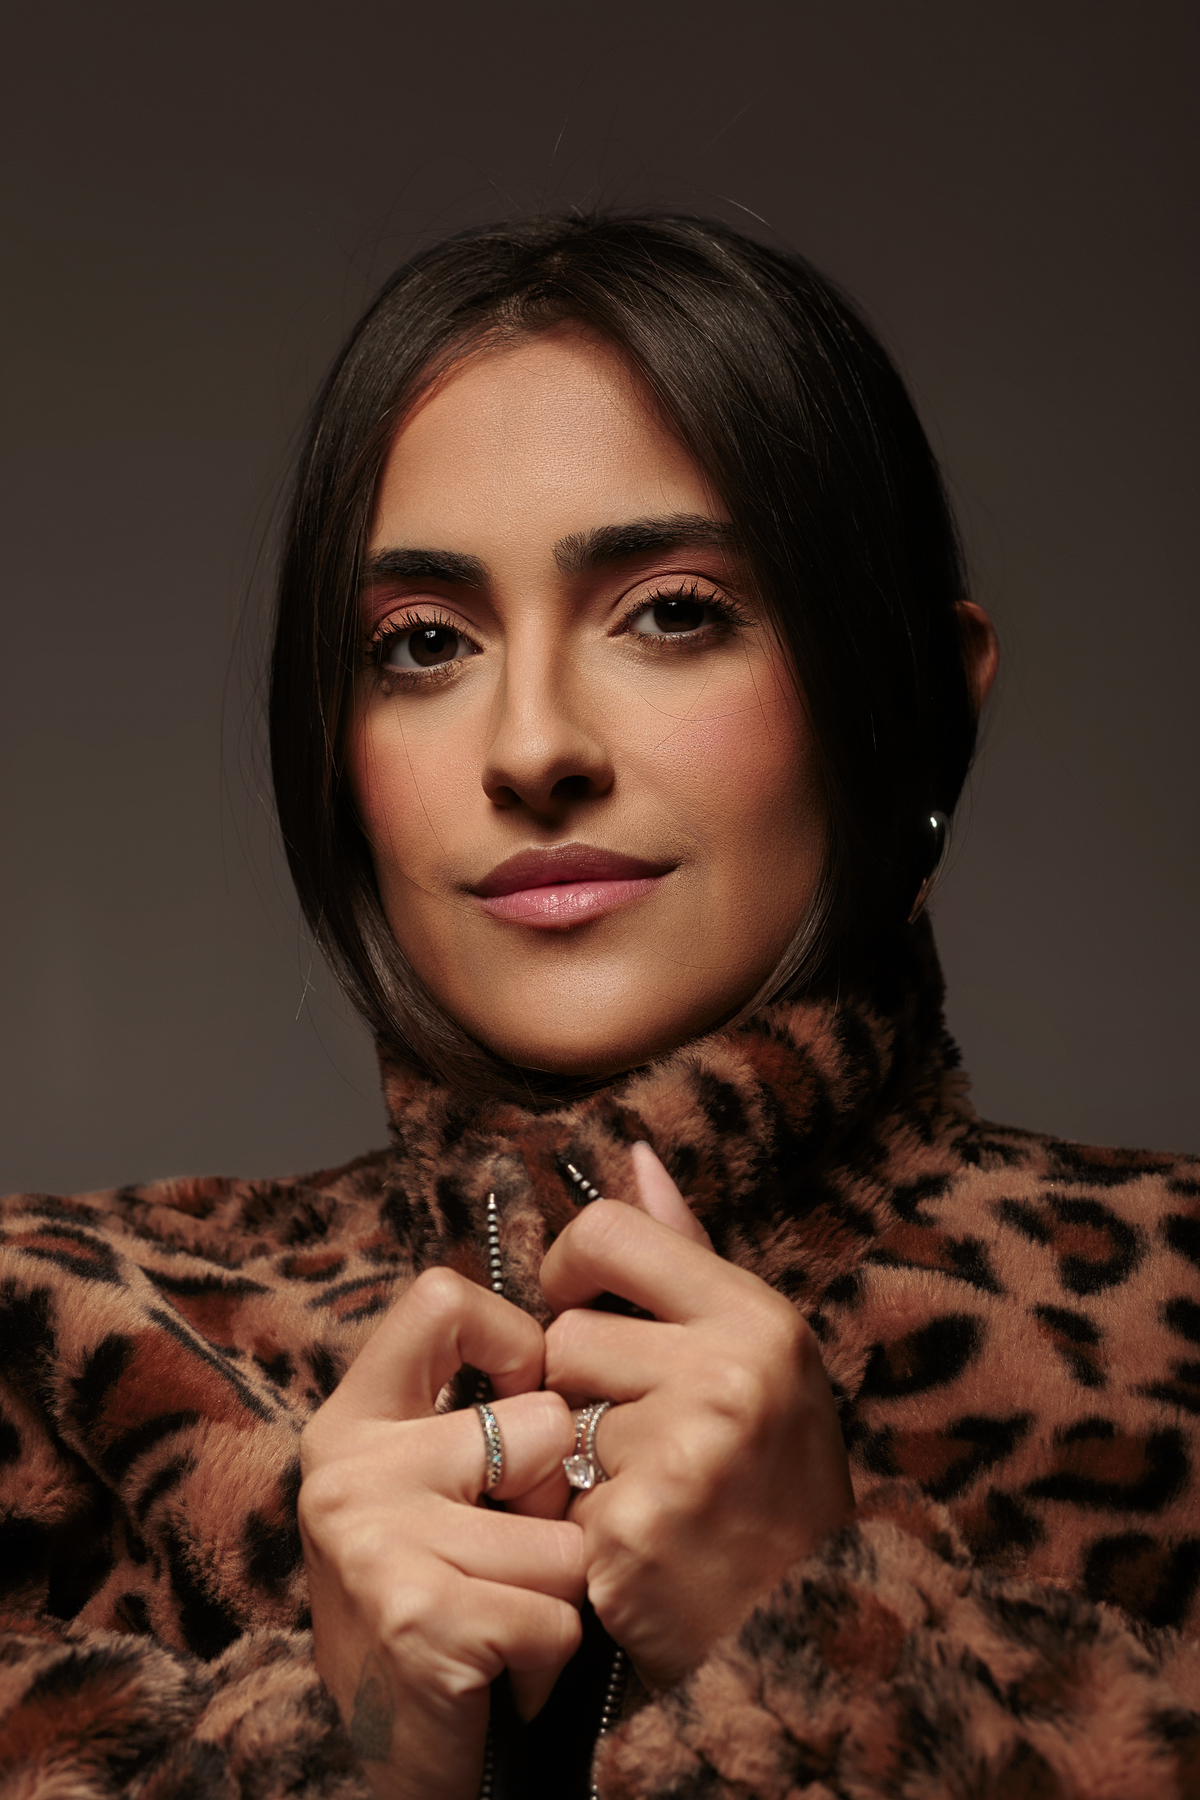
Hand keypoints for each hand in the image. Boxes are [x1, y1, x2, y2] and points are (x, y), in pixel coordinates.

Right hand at [299, 1269, 584, 1799]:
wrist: (405, 1762)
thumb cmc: (456, 1593)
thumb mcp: (459, 1470)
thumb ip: (515, 1362)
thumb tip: (634, 1182)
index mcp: (355, 1413)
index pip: (441, 1299)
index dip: (514, 1344)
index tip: (518, 1405)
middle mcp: (346, 1463)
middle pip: (540, 1423)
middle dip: (556, 1505)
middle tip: (504, 1555)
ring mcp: (373, 1538)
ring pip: (566, 1530)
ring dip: (561, 1591)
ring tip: (505, 1616)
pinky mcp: (416, 1615)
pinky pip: (558, 1609)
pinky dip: (554, 1655)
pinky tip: (505, 1672)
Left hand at [541, 1144, 853, 1690]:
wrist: (810, 1634)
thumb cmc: (769, 1479)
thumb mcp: (756, 1353)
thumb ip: (686, 1254)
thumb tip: (633, 1154)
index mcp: (756, 1316)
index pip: (608, 1231)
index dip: (573, 1269)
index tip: (582, 1307)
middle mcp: (728, 1374)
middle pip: (565, 1335)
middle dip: (581, 1390)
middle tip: (642, 1440)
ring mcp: (681, 1454)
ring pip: (552, 1418)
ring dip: (576, 1462)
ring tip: (644, 1494)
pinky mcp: (632, 1530)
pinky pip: (553, 1496)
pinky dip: (578, 1526)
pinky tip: (634, 1548)